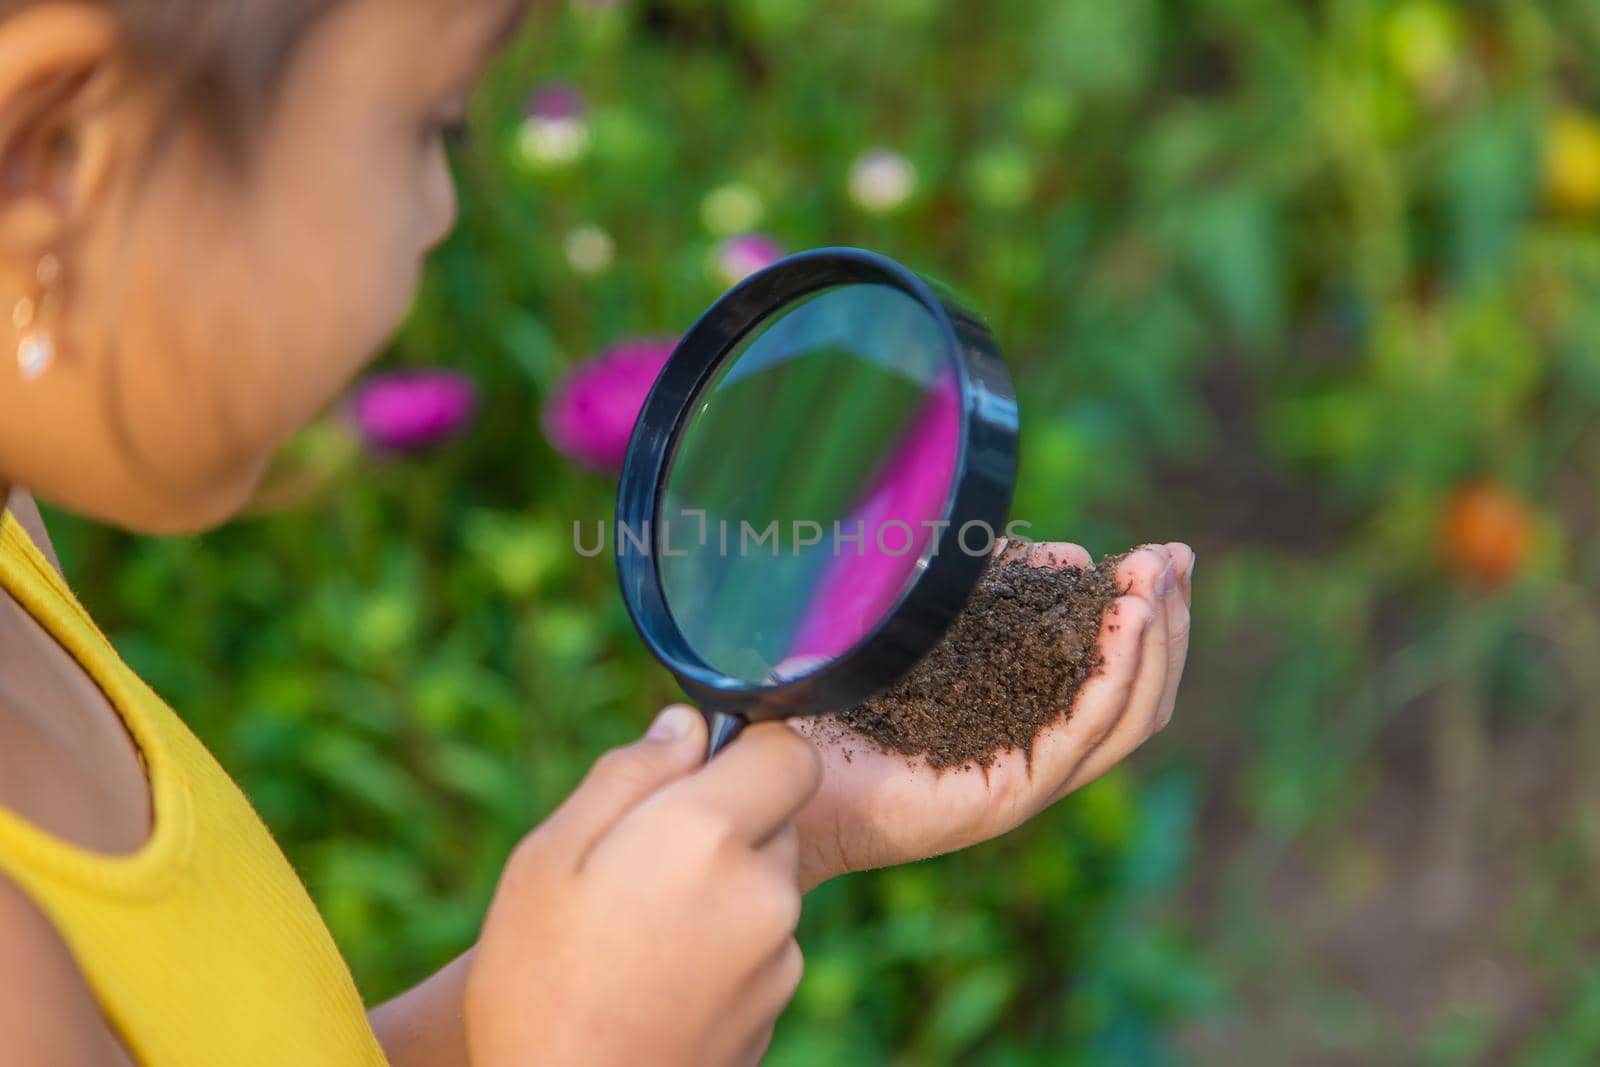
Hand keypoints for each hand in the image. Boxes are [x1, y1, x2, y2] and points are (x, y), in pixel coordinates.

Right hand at [465, 707, 820, 1066]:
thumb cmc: (538, 986)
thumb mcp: (548, 860)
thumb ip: (626, 776)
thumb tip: (684, 725)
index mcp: (706, 835)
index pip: (790, 751)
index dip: (748, 748)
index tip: (696, 771)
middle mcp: (762, 889)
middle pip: (776, 815)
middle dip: (723, 820)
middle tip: (640, 860)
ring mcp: (779, 953)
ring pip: (766, 880)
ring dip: (722, 884)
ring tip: (639, 930)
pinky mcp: (778, 1003)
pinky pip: (762, 940)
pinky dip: (725, 942)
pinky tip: (660, 974)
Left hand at [793, 542, 1192, 888]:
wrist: (773, 761)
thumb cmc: (835, 698)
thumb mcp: (931, 623)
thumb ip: (998, 592)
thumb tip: (1069, 558)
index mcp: (1026, 721)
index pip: (1120, 677)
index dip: (1152, 617)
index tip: (1164, 558)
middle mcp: (1034, 755)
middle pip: (1139, 698)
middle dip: (1166, 623)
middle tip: (1173, 561)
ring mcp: (1024, 781)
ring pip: (1125, 718)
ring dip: (1153, 645)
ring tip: (1156, 583)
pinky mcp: (1004, 795)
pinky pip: (1081, 734)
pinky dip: (1116, 677)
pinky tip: (1125, 623)